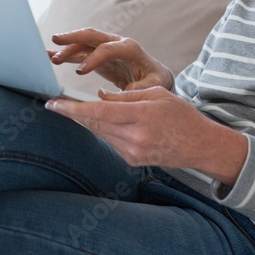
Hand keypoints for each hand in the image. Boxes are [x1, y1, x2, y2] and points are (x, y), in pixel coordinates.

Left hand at [46, 88, 247, 184]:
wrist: (200, 146)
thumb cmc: (182, 116)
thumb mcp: (158, 95)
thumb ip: (127, 95)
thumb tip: (100, 96)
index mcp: (142, 116)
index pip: (99, 111)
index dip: (72, 108)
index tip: (54, 103)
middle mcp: (135, 137)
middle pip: (94, 123)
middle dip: (72, 114)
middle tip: (54, 103)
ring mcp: (133, 152)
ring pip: (99, 132)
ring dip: (86, 120)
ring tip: (72, 108)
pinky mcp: (132, 160)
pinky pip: (110, 141)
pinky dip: (102, 129)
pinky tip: (100, 121)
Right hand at [48, 28, 173, 90]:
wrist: (152, 75)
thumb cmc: (154, 78)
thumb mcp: (155, 84)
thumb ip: (143, 86)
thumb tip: (127, 91)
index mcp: (129, 48)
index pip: (108, 48)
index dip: (94, 59)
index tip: (80, 73)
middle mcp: (115, 42)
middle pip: (91, 36)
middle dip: (73, 37)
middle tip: (56, 40)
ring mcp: (104, 47)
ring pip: (82, 44)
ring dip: (65, 48)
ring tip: (49, 56)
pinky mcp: (96, 55)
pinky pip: (78, 52)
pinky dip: (65, 54)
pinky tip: (50, 55)